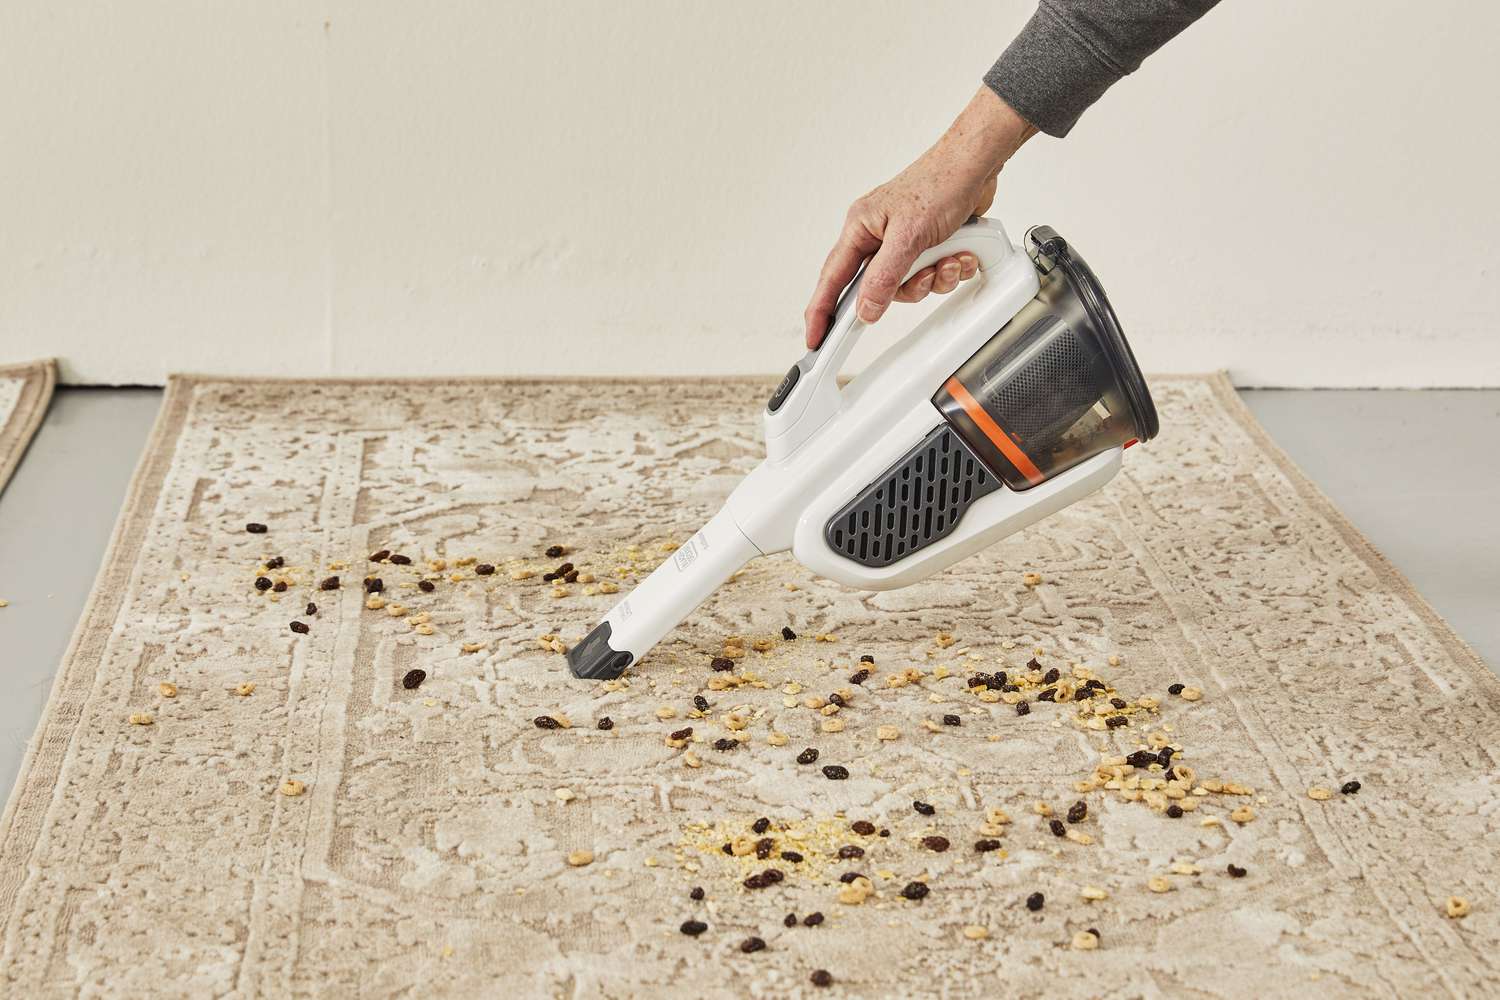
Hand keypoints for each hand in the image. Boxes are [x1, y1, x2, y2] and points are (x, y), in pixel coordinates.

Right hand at [803, 87, 1036, 347]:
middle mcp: (877, 237)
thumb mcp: (909, 235)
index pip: (832, 279)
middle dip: (907, 288)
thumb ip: (884, 276)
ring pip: (909, 286)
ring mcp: (902, 243)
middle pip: (878, 289)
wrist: (978, 166)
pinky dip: (949, 271)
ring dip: (934, 279)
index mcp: (860, 228)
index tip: (816, 340)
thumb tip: (866, 309)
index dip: (822, 312)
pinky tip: (960, 255)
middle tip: (924, 279)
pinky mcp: (926, 247)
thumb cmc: (939, 182)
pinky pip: (931, 276)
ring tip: (949, 259)